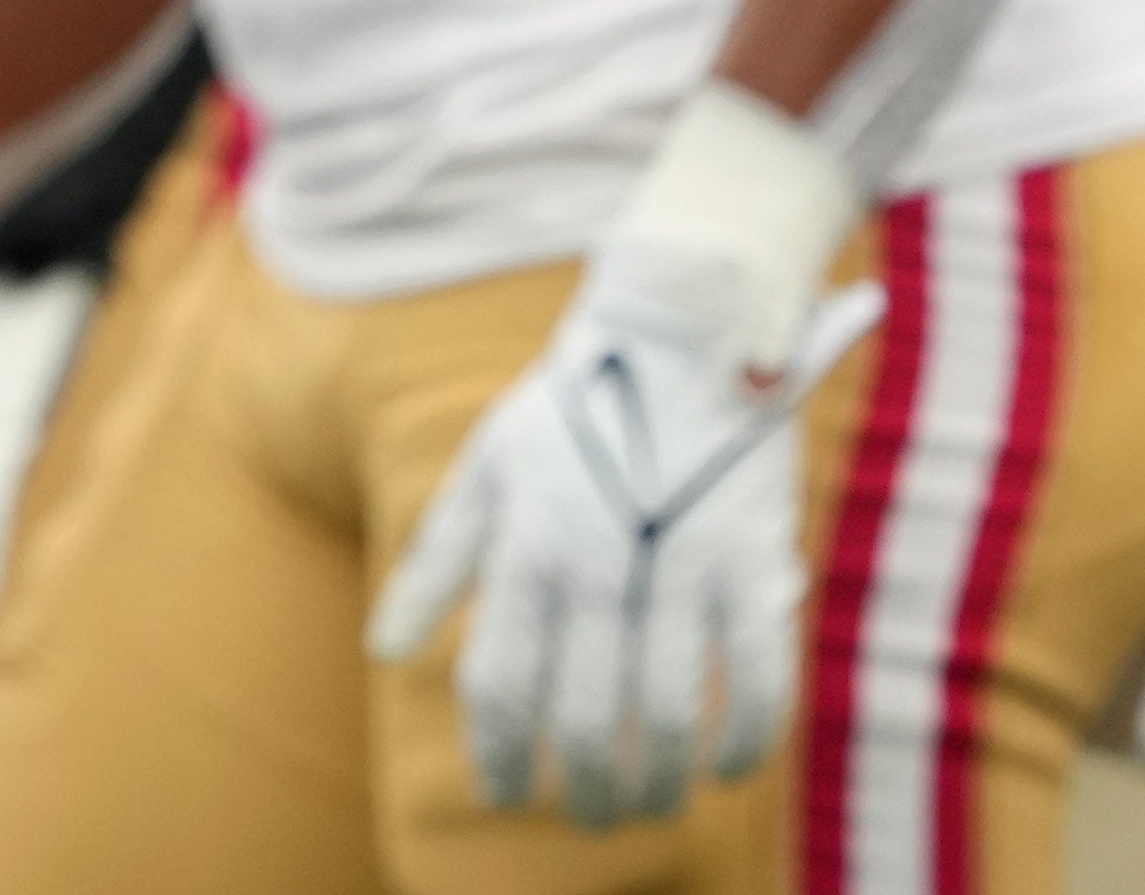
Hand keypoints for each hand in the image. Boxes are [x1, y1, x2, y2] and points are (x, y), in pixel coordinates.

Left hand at [370, 241, 879, 821]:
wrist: (676, 328)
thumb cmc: (573, 411)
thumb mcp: (486, 469)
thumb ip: (436, 564)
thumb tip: (386, 651)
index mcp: (524, 541)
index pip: (499, 677)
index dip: (499, 750)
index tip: (503, 795)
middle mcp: (595, 559)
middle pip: (584, 711)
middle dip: (580, 784)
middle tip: (585, 816)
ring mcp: (680, 561)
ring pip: (667, 710)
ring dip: (656, 778)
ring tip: (645, 808)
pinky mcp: (756, 559)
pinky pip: (759, 676)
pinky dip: (745, 738)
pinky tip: (726, 769)